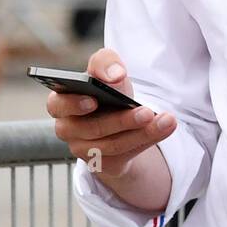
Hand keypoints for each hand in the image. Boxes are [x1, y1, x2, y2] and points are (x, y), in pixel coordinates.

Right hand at [48, 47, 175, 178]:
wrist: (121, 118)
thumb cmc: (109, 89)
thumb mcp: (108, 70)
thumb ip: (106, 63)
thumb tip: (115, 75)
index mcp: (62, 102)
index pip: (59, 103)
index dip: (74, 103)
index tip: (94, 100)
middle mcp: (67, 129)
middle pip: (92, 128)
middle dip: (122, 121)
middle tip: (147, 112)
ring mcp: (82, 149)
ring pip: (112, 145)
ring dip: (143, 133)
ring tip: (167, 121)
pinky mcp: (101, 163)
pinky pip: (124, 155)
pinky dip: (147, 140)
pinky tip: (164, 128)